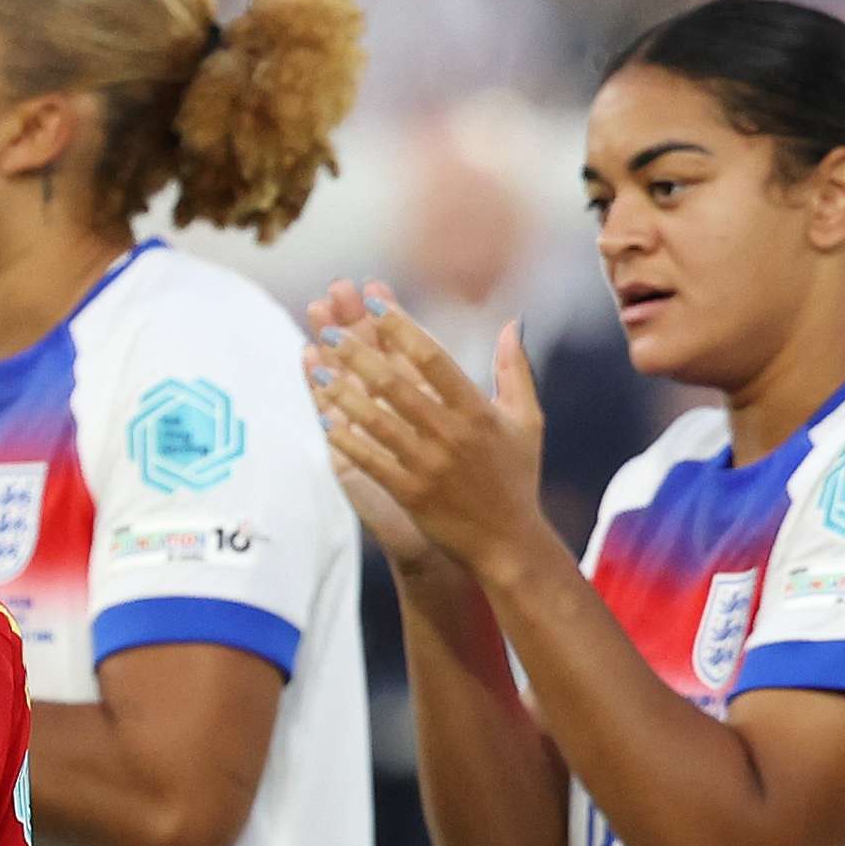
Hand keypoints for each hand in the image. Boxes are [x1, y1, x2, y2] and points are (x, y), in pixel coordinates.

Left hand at [302, 278, 549, 573]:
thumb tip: (510, 323)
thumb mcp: (528, 420)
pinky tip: (322, 419)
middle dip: (361, 354)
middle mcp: (452, 434)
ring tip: (317, 367)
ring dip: (343, 393)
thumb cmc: (517, 478)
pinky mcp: (411, 493)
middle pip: (397, 384)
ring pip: (377, 421)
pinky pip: (371, 460)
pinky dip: (346, 439)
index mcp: (478, 411)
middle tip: (332, 329)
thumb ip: (515, 369)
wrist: (507, 543)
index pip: (433, 358)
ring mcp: (429, 465)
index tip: (374, 302)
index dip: (402, 327)